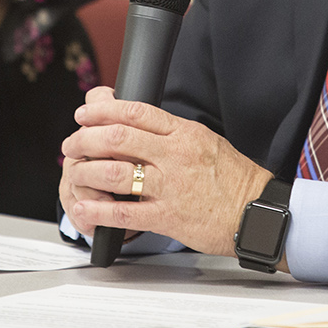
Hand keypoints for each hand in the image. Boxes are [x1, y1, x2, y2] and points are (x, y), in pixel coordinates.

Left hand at [59, 86, 271, 256]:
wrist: (255, 211)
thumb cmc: (232, 177)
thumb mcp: (205, 140)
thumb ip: (170, 131)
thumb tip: (135, 119)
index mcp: (184, 133)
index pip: (136, 111)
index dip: (103, 110)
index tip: (84, 113)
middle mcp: (174, 155)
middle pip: (118, 138)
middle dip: (86, 138)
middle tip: (72, 143)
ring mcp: (170, 187)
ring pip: (115, 172)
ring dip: (86, 171)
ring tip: (75, 172)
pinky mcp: (167, 217)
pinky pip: (124, 213)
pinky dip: (97, 210)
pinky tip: (84, 207)